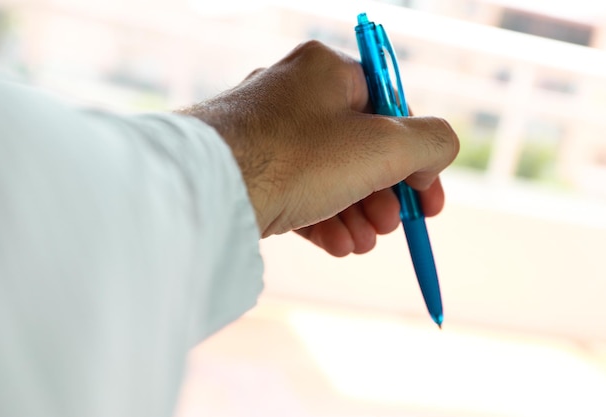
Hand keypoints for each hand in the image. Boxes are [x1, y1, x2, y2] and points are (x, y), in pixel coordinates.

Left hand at [182, 41, 458, 253]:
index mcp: (327, 71)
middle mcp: (293, 93)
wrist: (203, 193)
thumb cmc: (293, 158)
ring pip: (327, 175)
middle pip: (358, 148)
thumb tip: (441, 148)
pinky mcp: (246, 168)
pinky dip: (320, 218)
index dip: (416, 157)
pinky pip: (294, 191)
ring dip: (355, 213)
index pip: (389, 110)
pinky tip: (336, 246)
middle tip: (394, 227)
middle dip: (383, 194)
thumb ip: (429, 142)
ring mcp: (265, 132)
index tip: (430, 200)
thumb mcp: (381, 148)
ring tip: (364, 245)